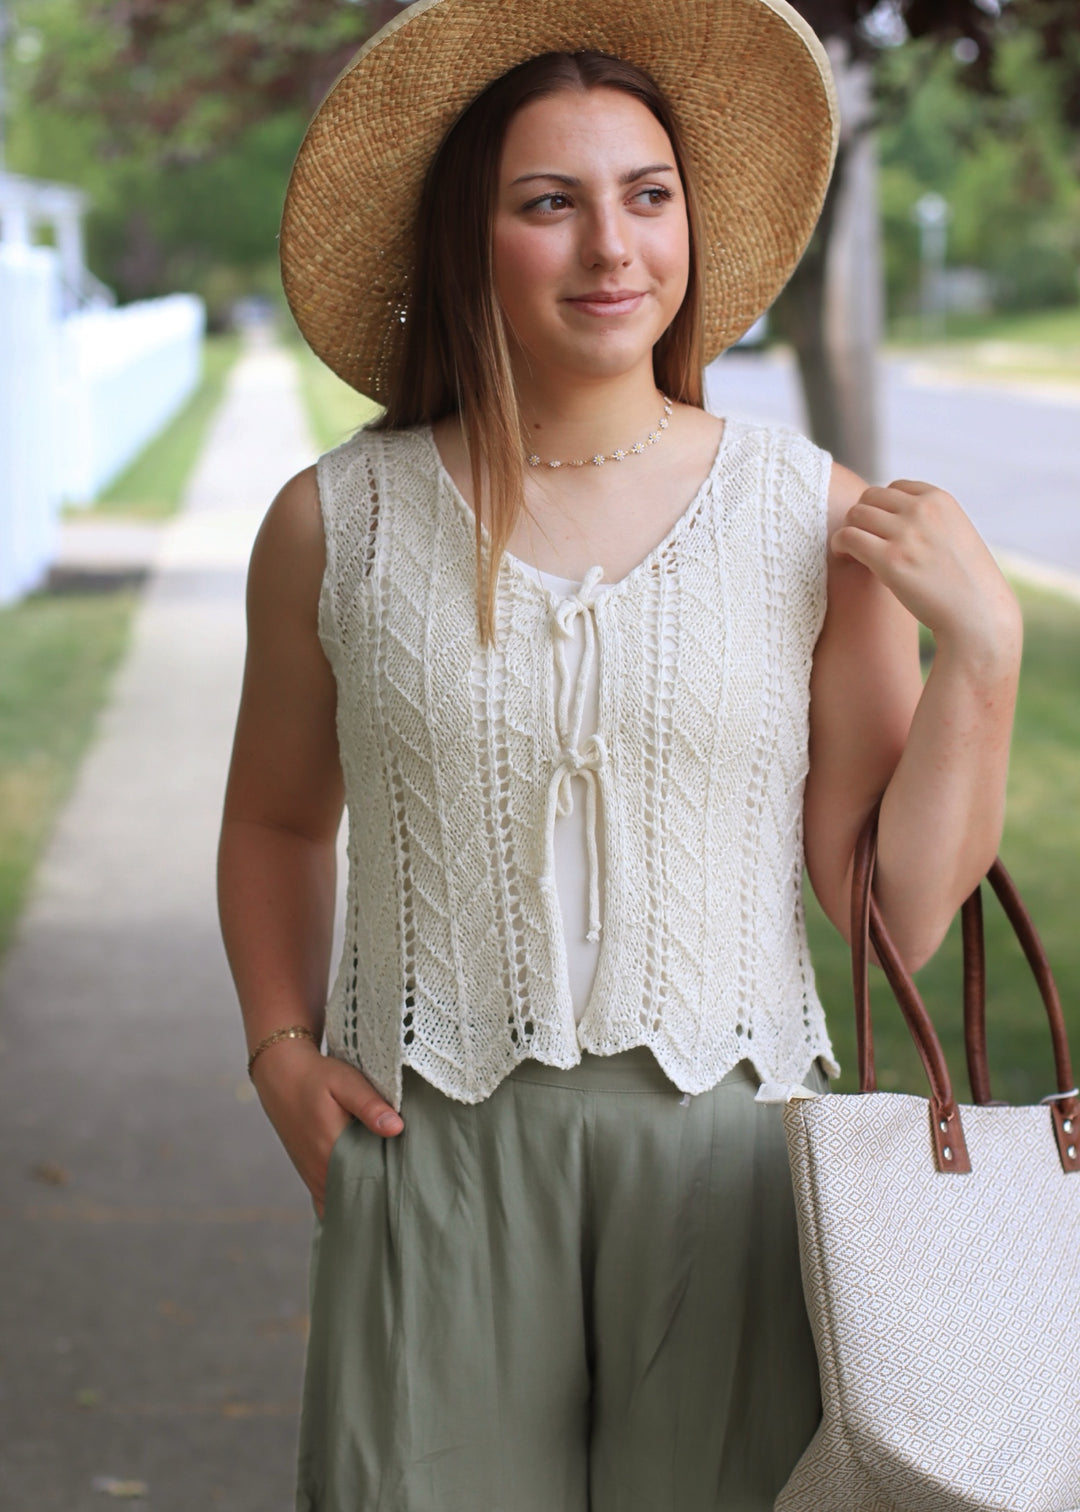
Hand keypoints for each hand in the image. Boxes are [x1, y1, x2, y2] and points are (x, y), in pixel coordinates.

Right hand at [250, 1038, 402, 1217]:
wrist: (282, 1075)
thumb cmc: (316, 1077)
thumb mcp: (346, 1082)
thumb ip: (369, 1105)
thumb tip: (396, 1128)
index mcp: (331, 1150)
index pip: (368, 1184)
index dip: (390, 1186)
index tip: (410, 1180)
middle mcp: (319, 1171)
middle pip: (357, 1197)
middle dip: (380, 1196)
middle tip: (405, 1186)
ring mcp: (313, 1176)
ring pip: (342, 1202)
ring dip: (364, 1199)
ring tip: (390, 1190)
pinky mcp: (310, 1174)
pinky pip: (329, 1201)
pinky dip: (345, 1201)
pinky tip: (363, 1193)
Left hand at [830, 480, 1020, 670]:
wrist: (978, 614)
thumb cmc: (966, 582)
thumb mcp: (955, 533)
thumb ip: (928, 519)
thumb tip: (891, 516)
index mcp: (940, 500)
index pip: (895, 487)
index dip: (883, 507)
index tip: (881, 529)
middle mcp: (922, 510)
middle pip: (871, 497)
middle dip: (863, 518)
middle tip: (864, 541)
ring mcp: (906, 533)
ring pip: (856, 514)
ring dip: (850, 531)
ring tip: (853, 551)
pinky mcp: (890, 560)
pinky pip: (848, 537)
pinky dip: (839, 545)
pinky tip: (845, 557)